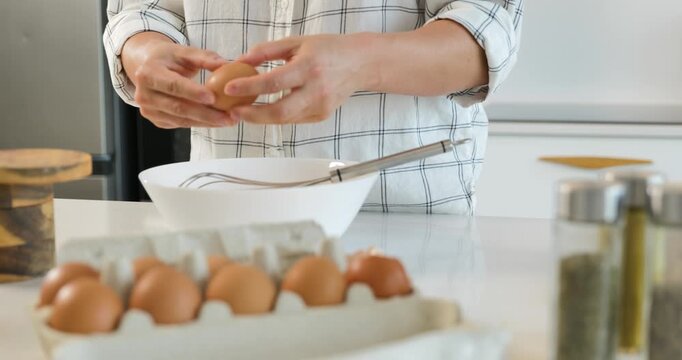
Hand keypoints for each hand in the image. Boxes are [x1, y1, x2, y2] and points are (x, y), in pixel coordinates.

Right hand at [121, 32, 234, 128]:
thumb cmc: (169, 58)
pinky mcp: (156, 120)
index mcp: (147, 74)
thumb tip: (227, 64)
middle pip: (178, 107)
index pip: (173, 85)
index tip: (213, 98)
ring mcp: (148, 110)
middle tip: (229, 116)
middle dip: (206, 114)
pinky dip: (200, 123)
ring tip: (228, 120)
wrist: (148, 68)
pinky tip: (217, 121)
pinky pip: (181, 124)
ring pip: (181, 120)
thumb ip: (205, 57)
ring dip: (207, 122)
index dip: (193, 92)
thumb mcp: (184, 52)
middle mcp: (143, 95)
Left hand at [226, 34, 378, 123]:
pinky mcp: (322, 116)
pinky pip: (293, 119)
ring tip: (244, 111)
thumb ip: (267, 51)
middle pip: (279, 111)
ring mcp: (321, 106)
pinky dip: (277, 117)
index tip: (229, 88)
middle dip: (253, 115)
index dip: (249, 87)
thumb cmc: (327, 50)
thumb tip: (241, 60)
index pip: (273, 81)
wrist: (359, 64)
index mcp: (308, 67)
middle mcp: (316, 90)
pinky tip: (264, 111)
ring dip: (261, 118)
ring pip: (285, 119)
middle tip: (233, 111)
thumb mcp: (297, 42)